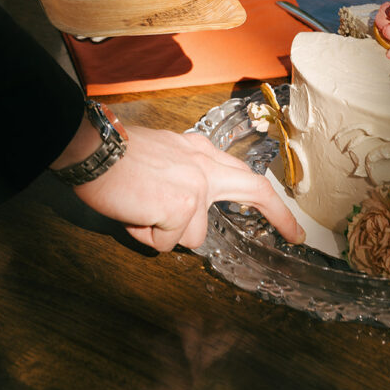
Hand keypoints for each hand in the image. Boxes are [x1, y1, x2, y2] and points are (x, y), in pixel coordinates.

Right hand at [69, 125, 304, 251]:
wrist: (93, 147)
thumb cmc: (114, 153)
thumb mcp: (158, 154)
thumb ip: (179, 174)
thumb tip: (179, 206)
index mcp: (197, 150)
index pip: (241, 171)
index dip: (266, 197)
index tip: (283, 216)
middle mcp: (203, 164)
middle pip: (254, 189)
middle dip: (279, 214)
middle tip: (296, 237)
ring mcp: (196, 185)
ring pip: (191, 235)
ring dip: (163, 232)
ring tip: (139, 207)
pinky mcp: (181, 205)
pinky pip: (165, 242)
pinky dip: (145, 234)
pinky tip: (134, 211)